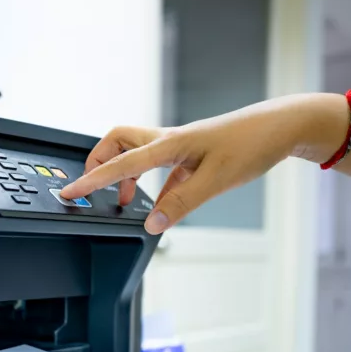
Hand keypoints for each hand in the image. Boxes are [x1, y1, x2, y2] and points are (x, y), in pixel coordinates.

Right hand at [60, 95, 342, 233]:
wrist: (281, 127)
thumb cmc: (252, 144)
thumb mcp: (216, 180)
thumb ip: (181, 204)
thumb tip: (151, 224)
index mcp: (169, 144)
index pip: (119, 164)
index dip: (91, 180)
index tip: (69, 192)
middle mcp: (169, 140)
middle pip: (118, 142)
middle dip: (99, 162)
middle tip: (91, 187)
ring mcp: (180, 146)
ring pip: (137, 154)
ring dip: (124, 174)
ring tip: (124, 201)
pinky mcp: (192, 154)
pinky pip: (160, 168)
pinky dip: (151, 185)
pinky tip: (159, 204)